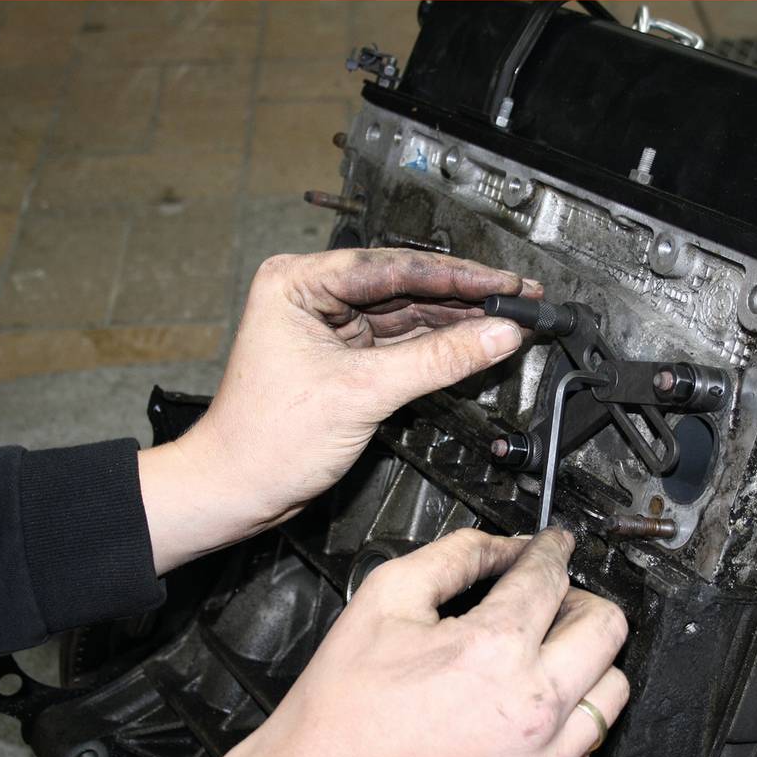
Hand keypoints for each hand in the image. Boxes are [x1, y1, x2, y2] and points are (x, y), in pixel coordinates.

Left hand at [138, 249, 539, 572]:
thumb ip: (438, 360)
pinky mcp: (345, 356)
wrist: (236, 490)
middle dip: (466, 294)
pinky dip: (441, 344)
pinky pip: (404, 341)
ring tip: (511, 316)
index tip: (505, 283)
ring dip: (460, 318)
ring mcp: (330, 325)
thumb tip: (497, 334)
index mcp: (298, 280)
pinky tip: (477, 339)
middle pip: (407, 285)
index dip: (459, 275)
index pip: (394, 266)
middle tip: (520, 295)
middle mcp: (313, 293)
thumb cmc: (265, 440)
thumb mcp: (363, 391)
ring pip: (410, 313)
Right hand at [149, 529, 630, 756]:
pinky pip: (589, 745)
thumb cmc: (338, 709)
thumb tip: (501, 543)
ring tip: (545, 651)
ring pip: (613, 689)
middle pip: (607, 628)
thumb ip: (453, 556)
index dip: (552, 547)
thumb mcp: (384, 600)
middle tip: (550, 596)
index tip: (553, 544)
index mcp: (492, 651)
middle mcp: (531, 710)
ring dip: (587, 659)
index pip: (551, 576)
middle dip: (580, 597)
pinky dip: (571, 715)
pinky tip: (530, 703)